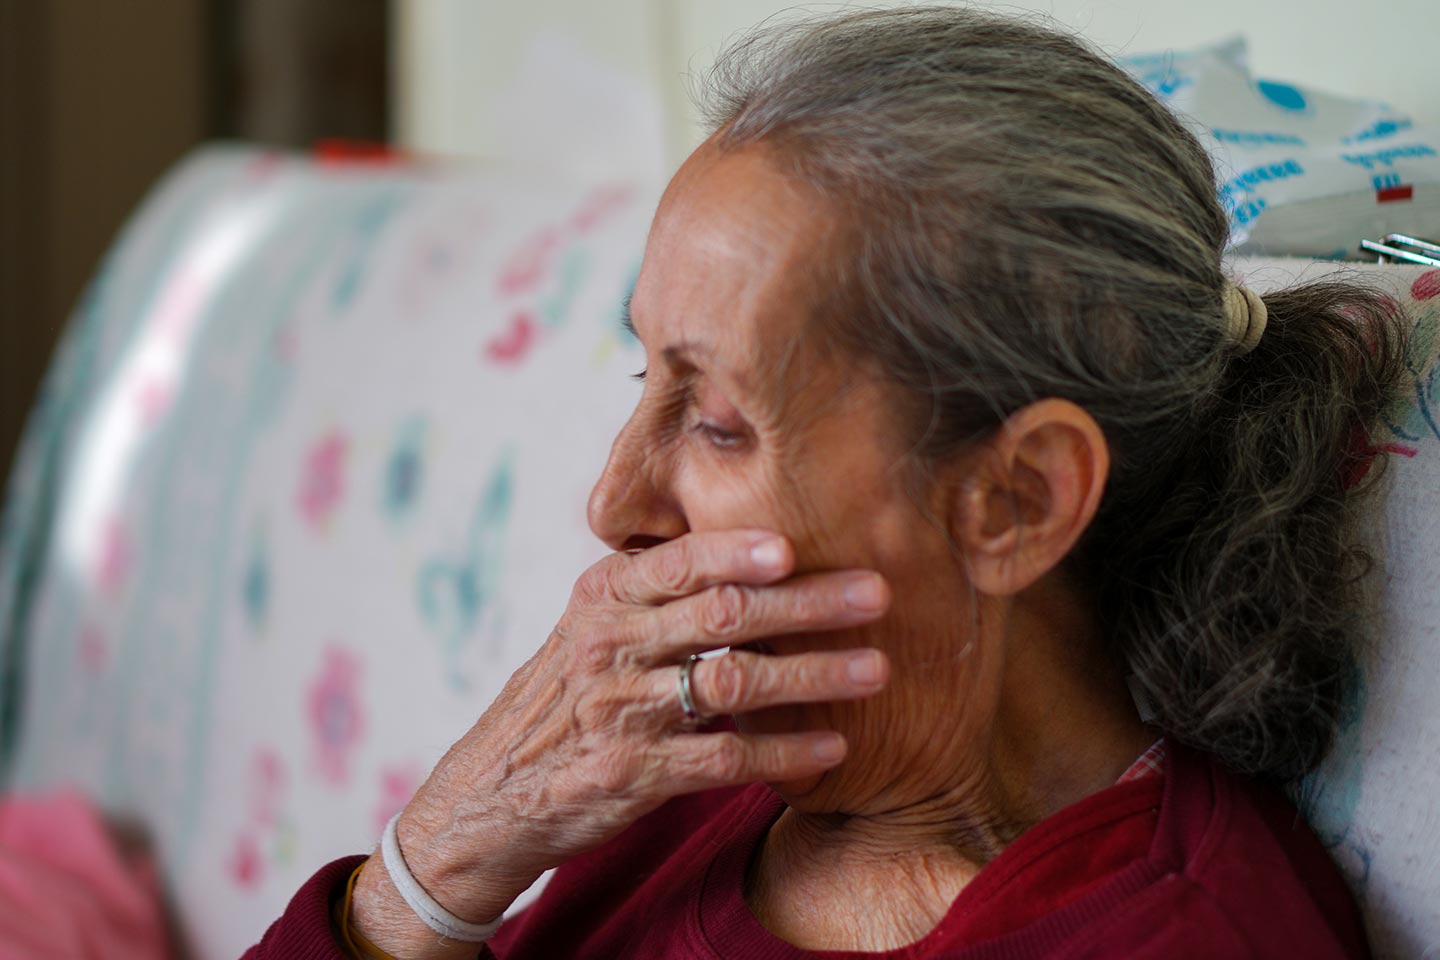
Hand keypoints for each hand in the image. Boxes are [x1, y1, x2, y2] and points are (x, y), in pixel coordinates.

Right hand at [350, 529, 889, 955]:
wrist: (493, 791)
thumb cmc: (563, 696)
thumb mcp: (589, 627)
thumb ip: (654, 592)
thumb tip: (752, 549)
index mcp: (603, 598)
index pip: (678, 562)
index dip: (739, 551)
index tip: (797, 545)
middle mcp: (611, 646)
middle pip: (722, 614)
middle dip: (807, 603)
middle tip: (875, 595)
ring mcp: (622, 711)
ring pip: (734, 682)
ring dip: (813, 674)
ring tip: (874, 668)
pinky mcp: (635, 774)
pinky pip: (725, 757)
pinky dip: (784, 751)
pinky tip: (831, 746)